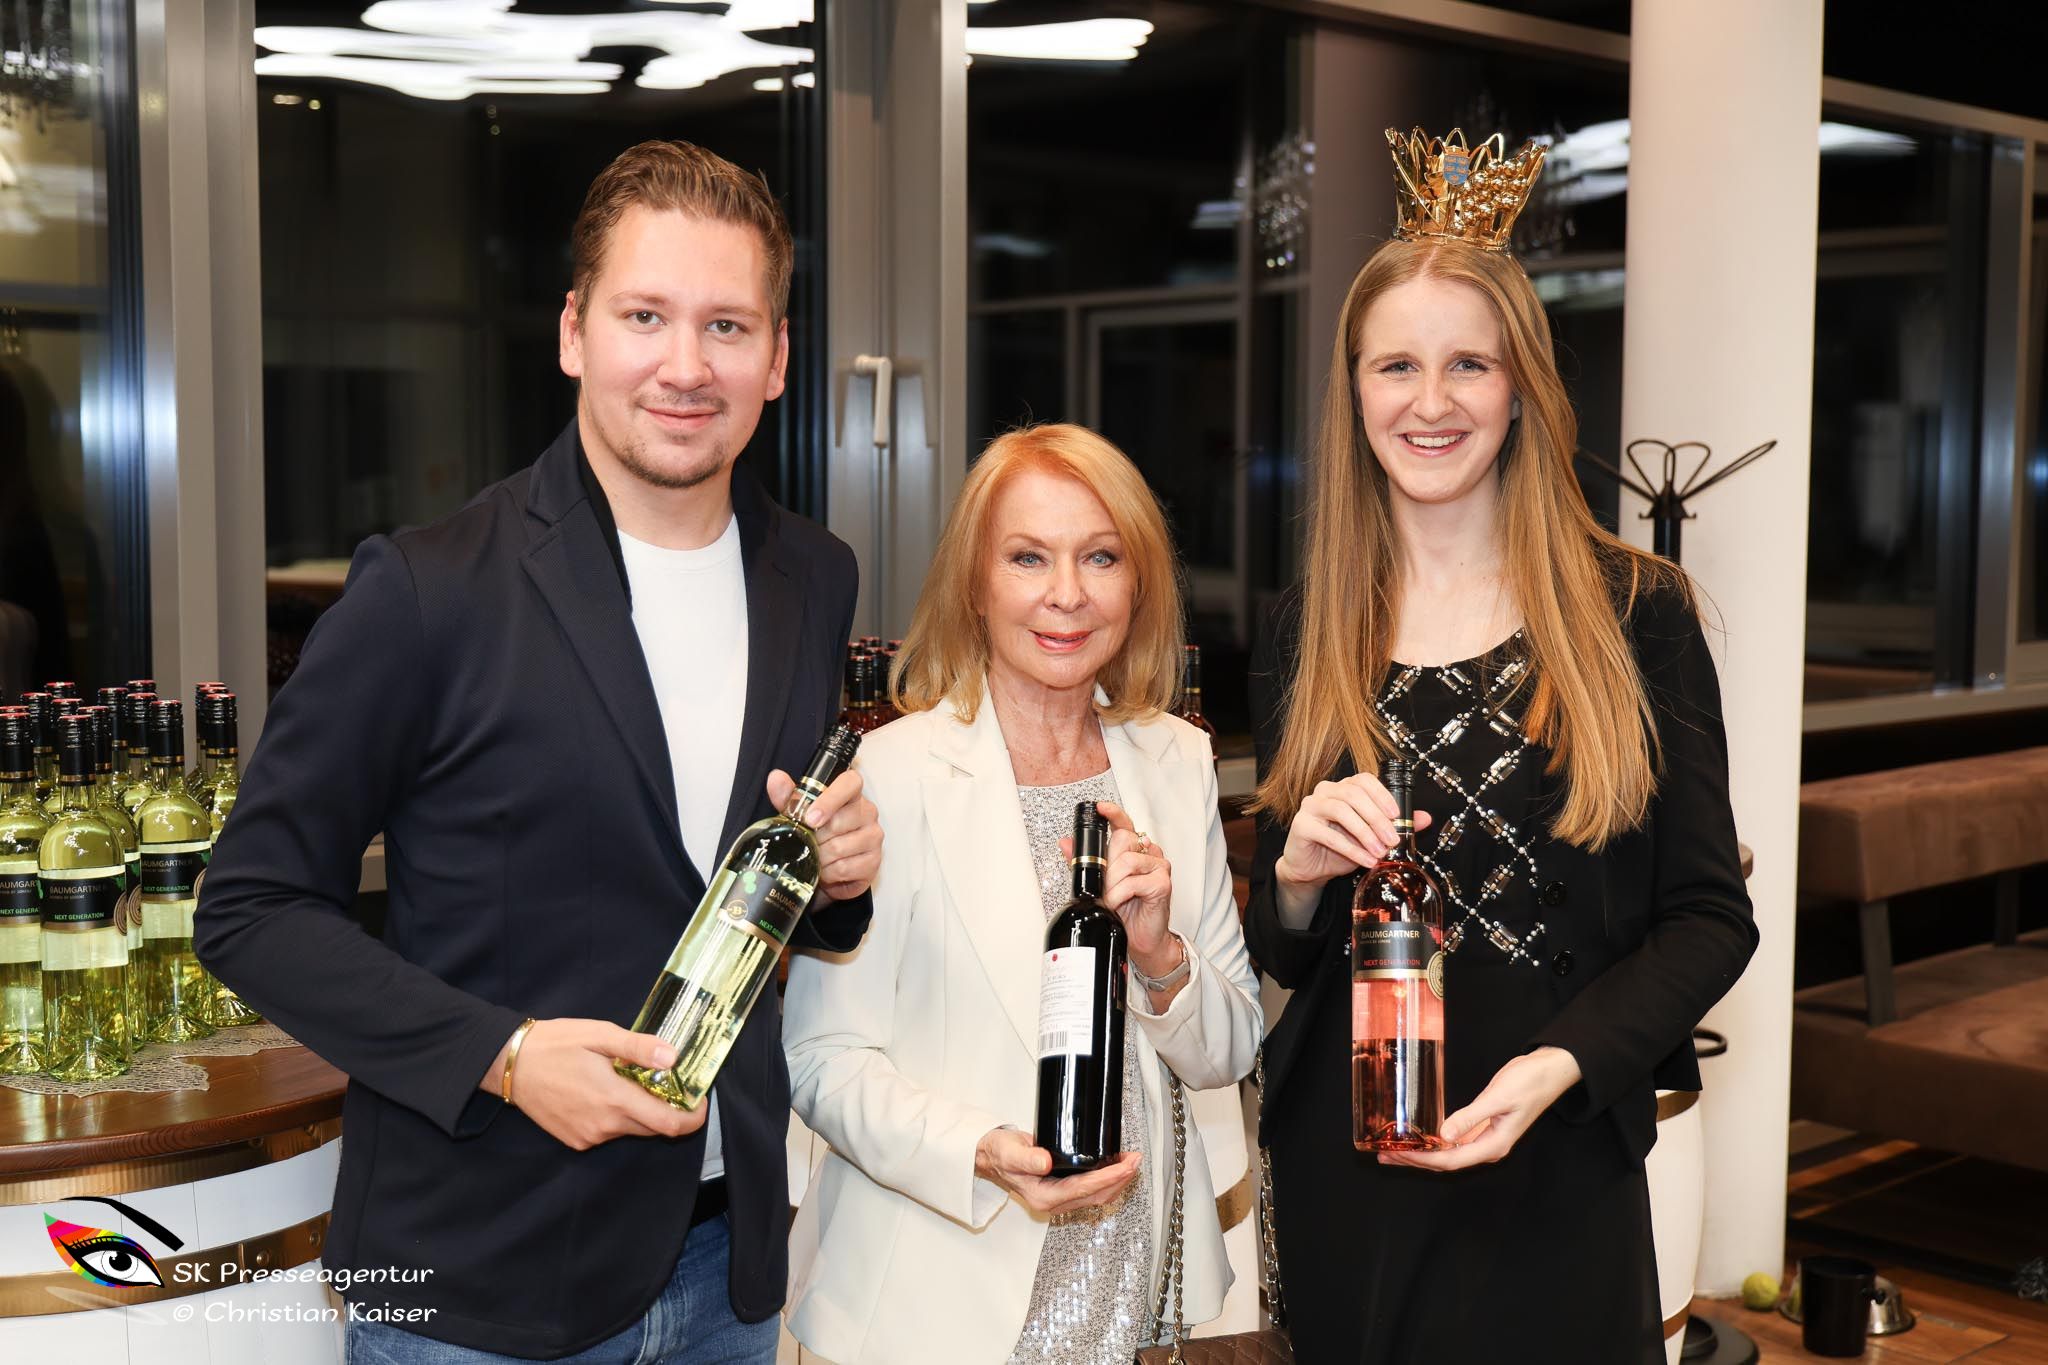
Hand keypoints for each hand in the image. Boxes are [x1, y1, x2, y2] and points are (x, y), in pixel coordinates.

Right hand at [481, 1019, 708, 1150]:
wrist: (509, 1065)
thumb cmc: (556, 1044)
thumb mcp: (600, 1035)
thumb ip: (638, 1048)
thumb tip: (673, 1058)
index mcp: (614, 1099)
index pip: (669, 1124)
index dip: (693, 1118)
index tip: (700, 1101)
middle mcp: (604, 1126)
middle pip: (654, 1128)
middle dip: (667, 1110)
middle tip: (664, 1082)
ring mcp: (588, 1137)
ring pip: (631, 1130)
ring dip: (639, 1111)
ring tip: (628, 1081)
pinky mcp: (575, 1141)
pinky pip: (608, 1133)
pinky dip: (616, 1117)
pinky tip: (603, 1093)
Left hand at [768, 767, 880, 901]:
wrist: (828, 866)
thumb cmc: (818, 834)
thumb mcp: (799, 813)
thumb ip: (788, 796)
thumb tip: (776, 778)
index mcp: (851, 794)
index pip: (850, 783)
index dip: (830, 799)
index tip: (810, 818)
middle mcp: (867, 811)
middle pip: (839, 822)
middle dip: (815, 837)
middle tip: (806, 842)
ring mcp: (873, 835)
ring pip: (840, 847)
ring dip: (820, 856)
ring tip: (815, 857)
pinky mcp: (874, 860)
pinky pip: (845, 868)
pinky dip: (829, 872)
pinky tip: (825, 869)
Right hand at [974, 1127, 1142, 1215]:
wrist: (993, 1156)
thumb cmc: (1000, 1153)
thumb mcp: (1010, 1151)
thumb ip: (1027, 1157)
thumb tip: (1046, 1162)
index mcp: (1044, 1197)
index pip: (1083, 1189)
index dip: (1107, 1178)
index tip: (1125, 1166)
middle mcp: (1054, 1202)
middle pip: (1096, 1196)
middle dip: (1120, 1180)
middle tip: (1135, 1161)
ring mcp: (1060, 1198)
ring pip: (1097, 1195)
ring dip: (1117, 1181)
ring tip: (1131, 1163)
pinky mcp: (1064, 1189)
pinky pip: (1091, 1189)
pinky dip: (1107, 1179)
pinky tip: (1116, 1167)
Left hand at [1059, 801, 1173, 972]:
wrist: (1141, 940)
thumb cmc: (1126, 912)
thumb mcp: (1100, 885)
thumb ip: (1084, 863)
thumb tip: (1065, 843)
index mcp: (1134, 851)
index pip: (1124, 825)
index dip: (1113, 814)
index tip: (1100, 808)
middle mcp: (1148, 855)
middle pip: (1122, 840)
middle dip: (1105, 866)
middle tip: (1102, 885)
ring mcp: (1158, 867)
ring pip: (1127, 861)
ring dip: (1111, 883)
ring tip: (1109, 898)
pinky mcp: (1163, 883)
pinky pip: (1133, 881)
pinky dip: (1120, 894)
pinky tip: (1118, 902)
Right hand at [1272, 773, 1432, 915]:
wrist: (1311, 869)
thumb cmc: (1340, 848)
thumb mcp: (1371, 837)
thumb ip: (1395, 825)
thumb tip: (1426, 818)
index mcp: (1342, 788)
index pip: (1363, 780)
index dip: (1382, 794)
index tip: (1397, 814)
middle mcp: (1325, 791)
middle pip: (1353, 794)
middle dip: (1377, 818)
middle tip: (1393, 840)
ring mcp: (1310, 807)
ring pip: (1341, 811)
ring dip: (1365, 833)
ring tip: (1380, 852)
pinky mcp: (1300, 826)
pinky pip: (1329, 835)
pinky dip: (1351, 849)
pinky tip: (1366, 860)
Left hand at [1377, 1046, 1580, 1171]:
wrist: (1548, 1071)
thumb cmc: (1529, 1083)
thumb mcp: (1498, 1098)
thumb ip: (1470, 1117)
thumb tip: (1443, 1136)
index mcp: (1493, 1146)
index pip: (1450, 1160)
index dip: (1422, 1159)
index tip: (1398, 1154)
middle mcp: (1487, 1147)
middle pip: (1445, 1161)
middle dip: (1414, 1159)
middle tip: (1383, 1155)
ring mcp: (1484, 1138)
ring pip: (1447, 1153)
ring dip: (1420, 1152)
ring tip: (1392, 1149)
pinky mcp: (1481, 1126)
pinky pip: (1452, 1140)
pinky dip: (1432, 1140)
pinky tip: (1417, 1136)